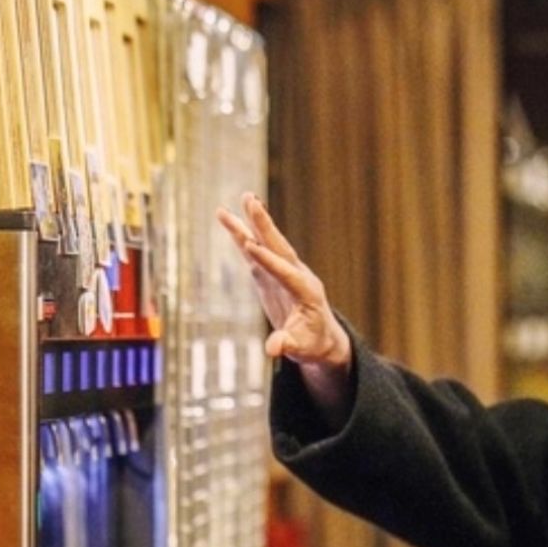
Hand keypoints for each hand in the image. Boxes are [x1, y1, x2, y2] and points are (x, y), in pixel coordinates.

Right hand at [217, 193, 351, 369]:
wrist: (319, 337)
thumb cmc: (312, 344)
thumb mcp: (301, 349)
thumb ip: (287, 344)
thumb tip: (273, 349)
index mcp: (306, 291)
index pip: (285, 272)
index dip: (268, 260)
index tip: (251, 245)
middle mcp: (297, 274)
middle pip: (279, 246)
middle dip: (265, 225)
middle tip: (252, 201)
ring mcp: (283, 271)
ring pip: (267, 242)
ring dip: (254, 221)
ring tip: (244, 197)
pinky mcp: (270, 272)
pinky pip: (255, 250)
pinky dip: (242, 234)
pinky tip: (228, 218)